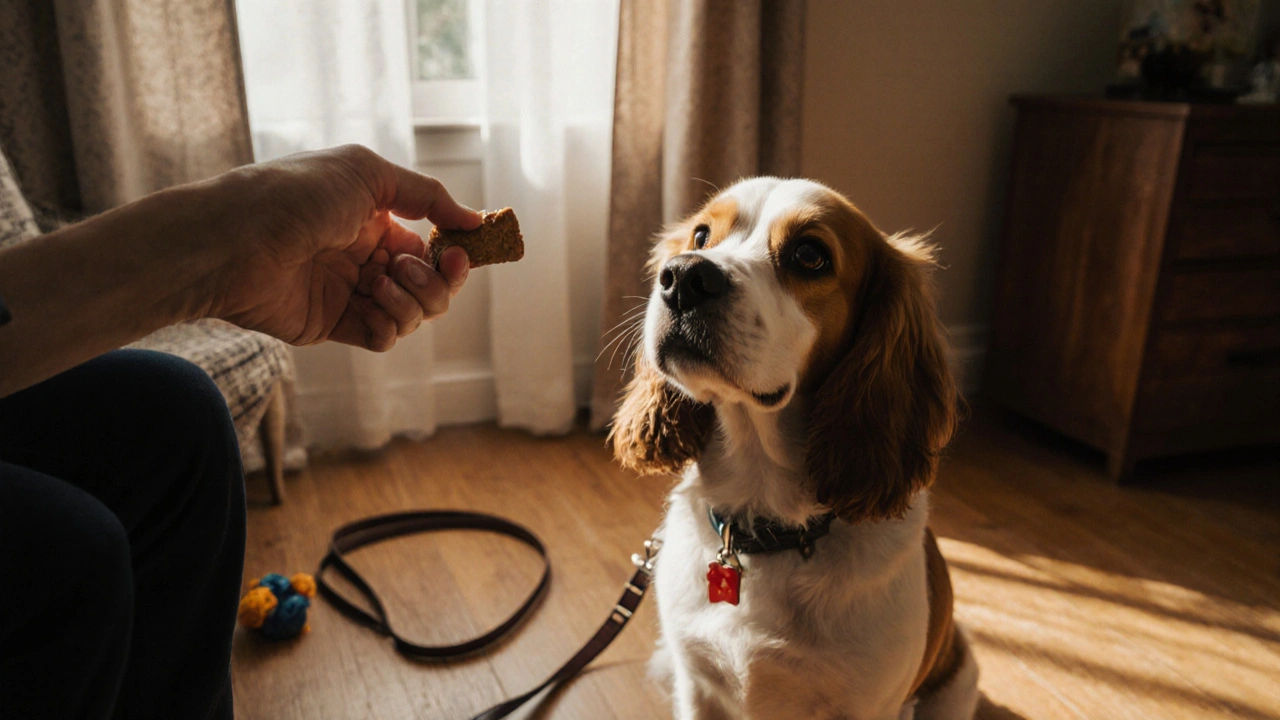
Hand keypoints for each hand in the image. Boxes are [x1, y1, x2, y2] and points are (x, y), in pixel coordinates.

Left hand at [210, 145, 480, 350]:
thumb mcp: (366, 174)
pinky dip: (391, 325)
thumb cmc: (294, 195)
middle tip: (412, 269)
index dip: (453, 252)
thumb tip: (475, 219)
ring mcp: (350, 291)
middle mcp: (365, 255)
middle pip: (431, 283)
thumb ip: (426, 195)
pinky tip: (373, 304)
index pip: (432, 244)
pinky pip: (384, 336)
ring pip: (413, 313)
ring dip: (413, 301)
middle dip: (437, 281)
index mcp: (375, 217)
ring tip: (380, 283)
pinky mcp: (333, 324)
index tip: (462, 251)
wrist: (233, 241)